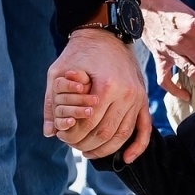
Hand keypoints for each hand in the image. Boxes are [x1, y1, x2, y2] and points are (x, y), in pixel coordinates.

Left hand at [45, 29, 151, 161]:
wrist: (106, 36)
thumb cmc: (79, 53)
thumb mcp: (58, 73)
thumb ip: (51, 102)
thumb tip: (50, 132)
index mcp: (105, 86)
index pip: (89, 123)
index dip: (75, 136)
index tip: (64, 139)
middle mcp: (125, 93)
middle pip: (106, 132)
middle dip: (87, 144)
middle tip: (74, 147)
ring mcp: (137, 98)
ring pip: (123, 134)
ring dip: (106, 149)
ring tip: (90, 152)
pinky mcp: (142, 100)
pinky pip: (144, 129)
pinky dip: (136, 147)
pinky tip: (125, 159)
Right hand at [144, 9, 194, 98]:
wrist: (143, 4)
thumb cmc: (169, 6)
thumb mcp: (190, 13)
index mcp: (192, 27)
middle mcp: (181, 42)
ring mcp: (169, 52)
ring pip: (192, 73)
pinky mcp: (159, 58)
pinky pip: (165, 80)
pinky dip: (176, 91)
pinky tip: (186, 96)